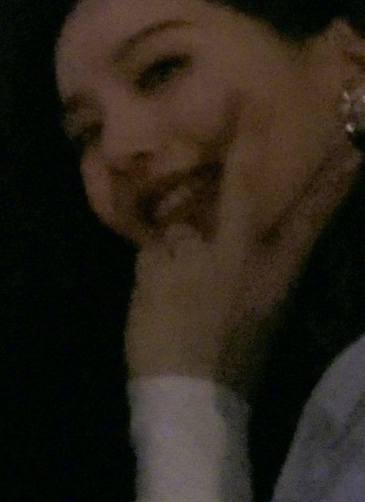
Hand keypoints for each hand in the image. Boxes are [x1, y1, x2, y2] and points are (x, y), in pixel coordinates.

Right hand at [125, 124, 356, 395]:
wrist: (193, 404)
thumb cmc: (169, 333)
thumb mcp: (156, 275)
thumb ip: (171, 235)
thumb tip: (181, 209)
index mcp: (235, 249)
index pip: (243, 180)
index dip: (246, 137)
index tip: (253, 97)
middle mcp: (267, 264)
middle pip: (306, 210)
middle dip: (330, 174)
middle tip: (354, 141)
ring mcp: (277, 289)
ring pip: (308, 231)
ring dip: (325, 197)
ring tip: (342, 168)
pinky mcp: (273, 309)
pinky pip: (295, 253)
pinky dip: (305, 227)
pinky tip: (299, 222)